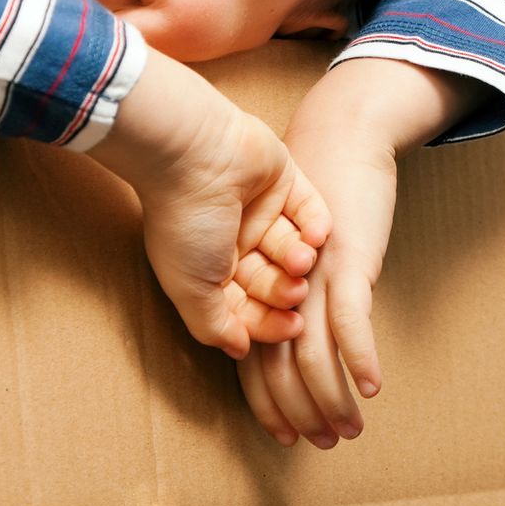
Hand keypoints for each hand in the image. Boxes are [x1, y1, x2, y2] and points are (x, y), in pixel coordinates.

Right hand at [89, 52, 331, 359]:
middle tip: (295, 293)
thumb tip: (238, 351)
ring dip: (302, 259)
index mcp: (208, 269)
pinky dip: (318, 226)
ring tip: (300, 258)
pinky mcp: (284, 180)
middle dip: (288, 293)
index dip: (270, 323)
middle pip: (274, 282)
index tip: (291, 327)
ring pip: (293, 248)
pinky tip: (317, 235)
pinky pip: (310, 210)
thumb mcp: (192, 287)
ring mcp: (260, 210)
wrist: (193, 153)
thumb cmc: (186, 222)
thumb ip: (215, 324)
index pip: (247, 309)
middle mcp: (234, 243)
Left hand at [237, 130, 394, 446]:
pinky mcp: (346, 261)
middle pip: (279, 366)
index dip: (268, 404)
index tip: (287, 438)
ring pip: (312, 354)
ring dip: (332, 399)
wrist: (341, 141)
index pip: (255, 360)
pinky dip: (359, 358)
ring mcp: (312, 277)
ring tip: (349, 430)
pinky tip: (371, 386)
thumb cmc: (321, 200)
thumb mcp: (298, 251)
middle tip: (324, 444)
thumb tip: (302, 343)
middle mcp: (279, 288)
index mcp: (262, 288)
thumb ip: (294, 293)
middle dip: (301, 412)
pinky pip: (350, 321)